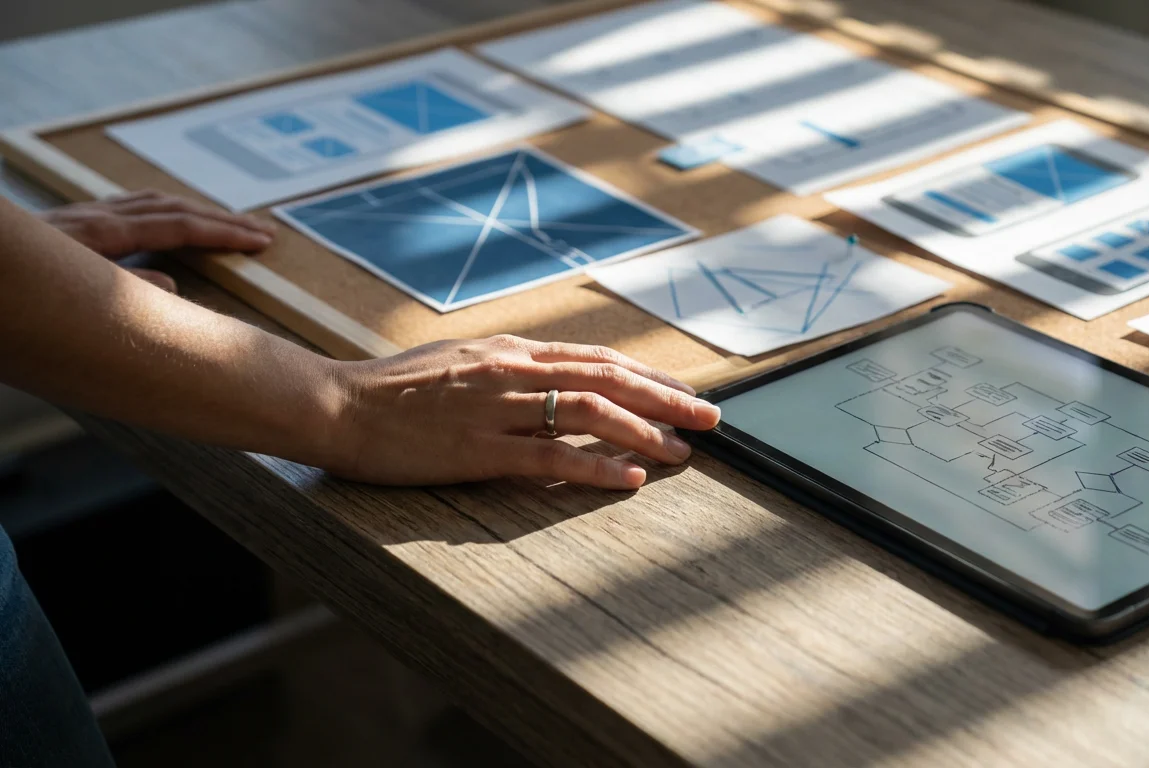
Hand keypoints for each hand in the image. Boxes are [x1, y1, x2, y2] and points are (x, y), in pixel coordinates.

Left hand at [39, 190, 275, 290]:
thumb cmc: (12, 292)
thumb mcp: (69, 300)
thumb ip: (125, 295)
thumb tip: (172, 289)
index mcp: (101, 233)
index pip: (179, 227)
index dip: (224, 234)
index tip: (261, 242)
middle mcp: (93, 217)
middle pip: (173, 208)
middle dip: (221, 220)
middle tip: (262, 232)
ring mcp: (78, 217)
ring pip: (150, 202)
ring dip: (194, 211)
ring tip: (223, 223)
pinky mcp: (65, 225)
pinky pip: (127, 207)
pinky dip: (160, 211)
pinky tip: (159, 222)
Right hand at [324, 335, 720, 488]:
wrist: (336, 405)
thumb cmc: (395, 389)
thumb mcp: (461, 361)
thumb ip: (510, 368)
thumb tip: (554, 378)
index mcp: (511, 349)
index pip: (598, 356)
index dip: (649, 374)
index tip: (684, 391)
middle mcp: (512, 369)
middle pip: (609, 377)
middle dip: (668, 398)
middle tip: (711, 418)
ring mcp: (496, 406)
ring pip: (590, 411)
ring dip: (645, 432)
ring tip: (683, 452)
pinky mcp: (479, 447)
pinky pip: (552, 456)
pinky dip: (598, 467)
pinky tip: (630, 480)